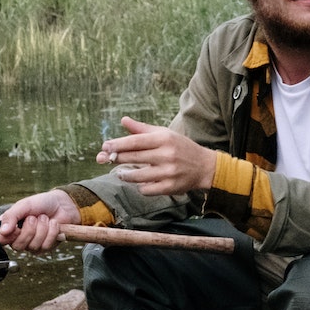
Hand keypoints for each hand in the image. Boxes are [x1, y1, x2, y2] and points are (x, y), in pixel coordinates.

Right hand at [0, 190, 80, 252]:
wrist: (63, 204)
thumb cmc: (42, 203)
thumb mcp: (24, 205)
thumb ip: (11, 216)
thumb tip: (2, 231)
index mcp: (10, 228)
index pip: (1, 240)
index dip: (9, 236)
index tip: (17, 227)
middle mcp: (19, 238)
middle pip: (18, 246)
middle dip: (30, 230)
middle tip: (35, 218)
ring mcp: (33, 244)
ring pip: (33, 246)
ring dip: (43, 229)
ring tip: (45, 218)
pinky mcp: (46, 246)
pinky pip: (46, 245)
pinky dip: (52, 232)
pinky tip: (53, 224)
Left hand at [97, 116, 216, 195]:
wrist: (205, 166)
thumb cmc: (181, 148)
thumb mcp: (165, 134)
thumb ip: (142, 129)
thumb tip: (123, 120)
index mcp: (165, 139)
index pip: (136, 142)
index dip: (117, 145)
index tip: (104, 146)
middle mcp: (167, 155)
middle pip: (134, 158)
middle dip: (116, 158)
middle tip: (105, 159)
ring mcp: (169, 172)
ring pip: (137, 176)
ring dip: (124, 175)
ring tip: (121, 173)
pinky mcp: (170, 187)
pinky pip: (146, 189)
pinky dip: (140, 186)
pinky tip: (141, 182)